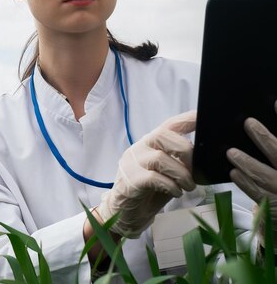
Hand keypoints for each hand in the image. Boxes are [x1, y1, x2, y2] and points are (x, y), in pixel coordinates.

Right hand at [97, 111, 196, 237]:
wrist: (125, 212)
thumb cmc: (150, 191)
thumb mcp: (169, 173)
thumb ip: (180, 162)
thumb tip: (204, 159)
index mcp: (151, 143)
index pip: (169, 125)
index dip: (187, 119)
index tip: (203, 117)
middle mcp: (140, 148)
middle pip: (163, 136)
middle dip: (186, 152)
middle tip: (195, 170)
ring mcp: (133, 163)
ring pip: (160, 158)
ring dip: (181, 173)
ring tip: (189, 186)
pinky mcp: (131, 180)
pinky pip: (154, 178)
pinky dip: (170, 185)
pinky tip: (176, 192)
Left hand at [226, 101, 276, 251]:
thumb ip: (274, 136)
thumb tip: (273, 103)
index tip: (274, 103)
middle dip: (265, 138)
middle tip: (248, 123)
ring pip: (266, 176)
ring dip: (248, 162)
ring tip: (231, 152)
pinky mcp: (273, 205)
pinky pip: (258, 194)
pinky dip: (245, 183)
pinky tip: (234, 172)